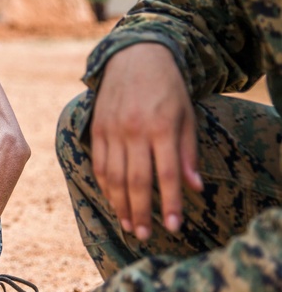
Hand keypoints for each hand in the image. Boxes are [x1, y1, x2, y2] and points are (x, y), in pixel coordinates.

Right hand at [92, 43, 202, 239]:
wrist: (133, 56)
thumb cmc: (167, 88)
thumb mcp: (187, 116)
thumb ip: (188, 153)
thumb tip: (195, 188)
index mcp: (160, 127)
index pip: (166, 174)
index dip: (170, 203)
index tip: (174, 226)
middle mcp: (133, 131)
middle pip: (136, 181)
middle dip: (141, 212)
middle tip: (145, 235)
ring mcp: (111, 131)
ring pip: (113, 177)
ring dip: (120, 204)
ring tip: (129, 225)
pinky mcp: (97, 129)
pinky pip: (99, 164)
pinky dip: (106, 186)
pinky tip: (114, 201)